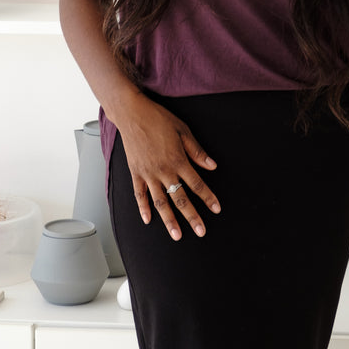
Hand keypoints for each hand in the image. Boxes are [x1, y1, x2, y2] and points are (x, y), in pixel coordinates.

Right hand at [116, 95, 220, 240]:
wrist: (132, 114)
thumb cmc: (159, 119)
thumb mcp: (183, 130)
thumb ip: (197, 151)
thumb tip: (212, 166)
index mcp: (178, 160)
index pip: (197, 184)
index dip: (208, 197)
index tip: (216, 209)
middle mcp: (163, 171)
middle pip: (180, 199)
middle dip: (192, 216)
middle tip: (201, 231)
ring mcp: (148, 174)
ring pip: (160, 202)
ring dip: (169, 220)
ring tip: (177, 235)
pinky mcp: (136, 173)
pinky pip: (140, 195)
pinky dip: (143, 208)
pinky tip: (148, 220)